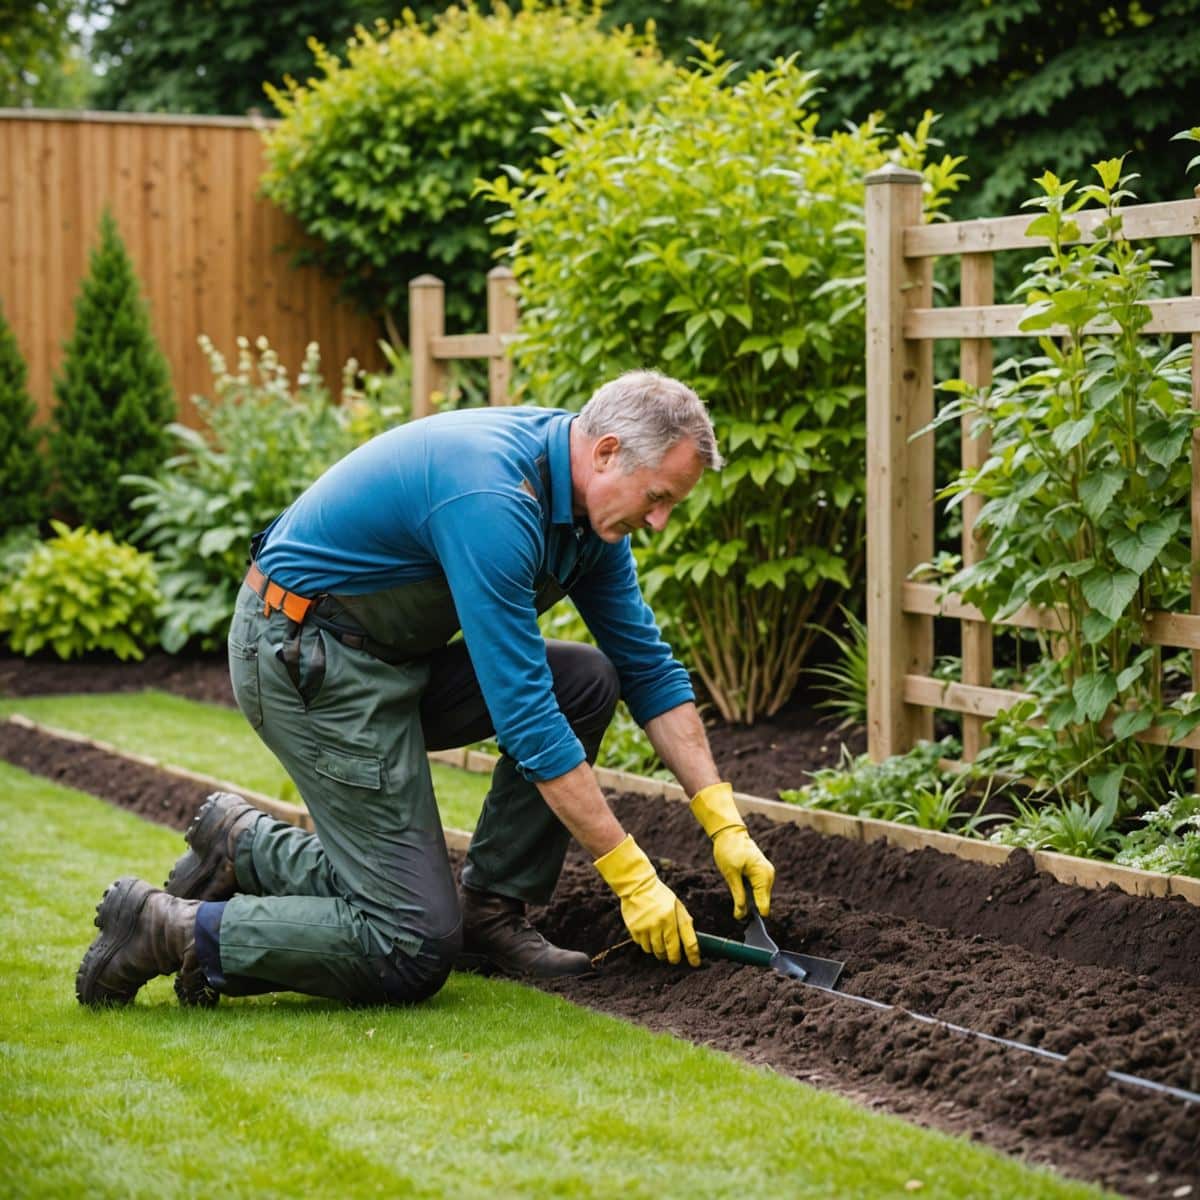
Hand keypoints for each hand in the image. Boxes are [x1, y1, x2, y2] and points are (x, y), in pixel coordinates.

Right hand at [593, 834, 699, 965]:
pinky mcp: (634, 929)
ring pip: (654, 951)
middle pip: (668, 951)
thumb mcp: (677, 905)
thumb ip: (684, 922)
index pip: (687, 943)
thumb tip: (692, 942)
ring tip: (659, 943)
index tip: (695, 963)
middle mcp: (660, 923)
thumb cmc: (661, 896)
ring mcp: (645, 927)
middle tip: (673, 956)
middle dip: (672, 956)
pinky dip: (647, 944)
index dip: (693, 956)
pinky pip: (642, 945)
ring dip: (658, 950)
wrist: (637, 885)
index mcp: (673, 917)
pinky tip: (648, 934)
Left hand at [690, 782, 774, 919]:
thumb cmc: (729, 850)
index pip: (763, 906)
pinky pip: (756, 889)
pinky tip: (738, 886)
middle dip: (749, 908)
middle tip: (735, 912)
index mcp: (763, 876)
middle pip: (762, 903)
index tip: (742, 921)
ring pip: (758, 896)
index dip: (754, 916)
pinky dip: (748, 892)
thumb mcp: (730, 874)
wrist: (730, 832)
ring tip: (735, 894)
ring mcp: (766, 874)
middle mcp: (768, 876)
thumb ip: (738, 895)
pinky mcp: (761, 873)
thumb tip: (741, 916)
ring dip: (748, 899)